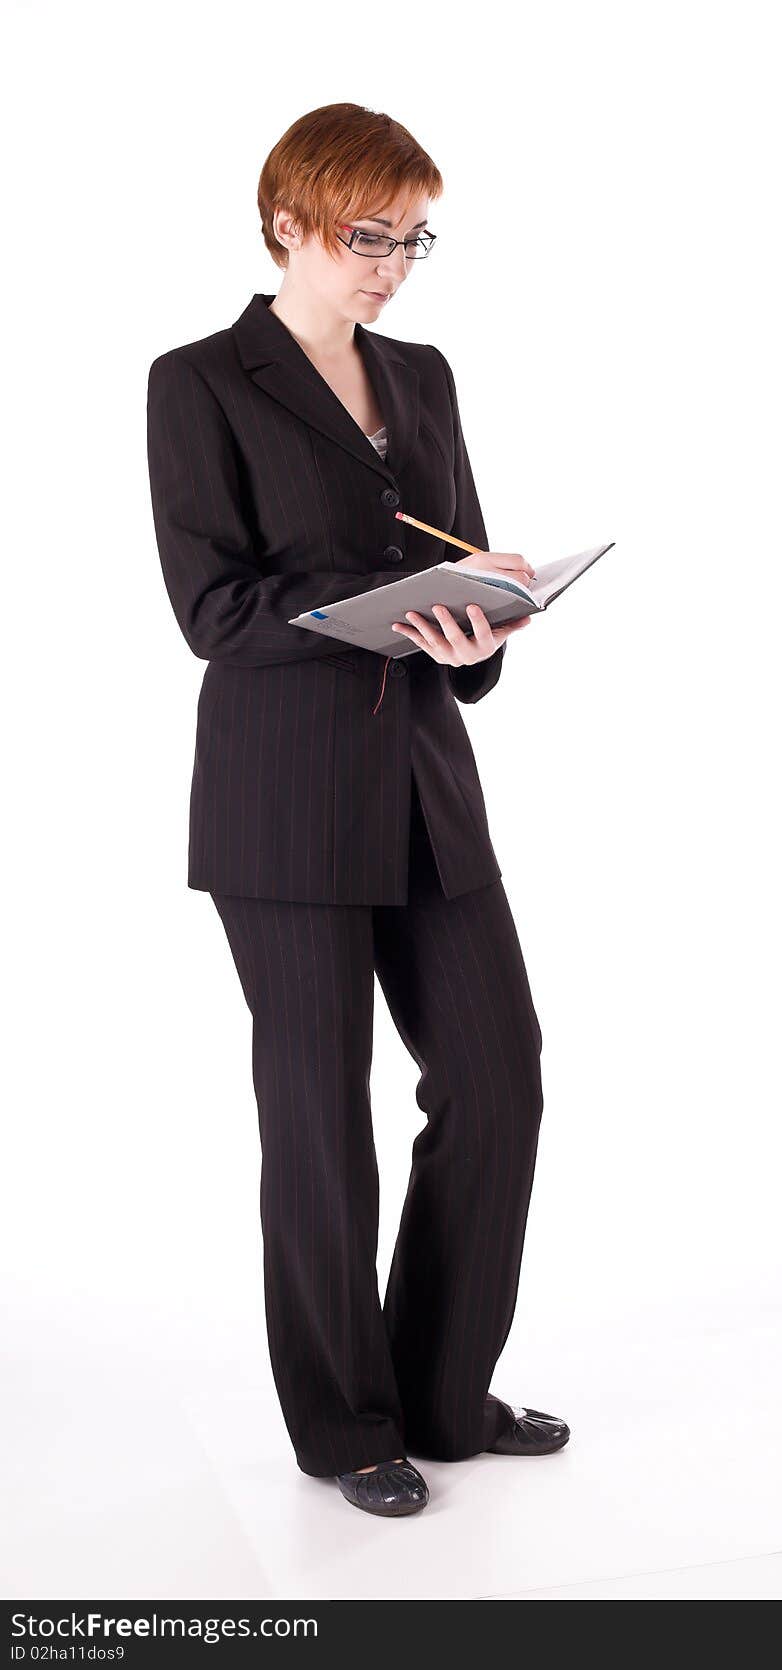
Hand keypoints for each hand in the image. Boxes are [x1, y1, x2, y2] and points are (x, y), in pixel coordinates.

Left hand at [390, 550, 534, 665]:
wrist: (473, 653)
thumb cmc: (487, 635)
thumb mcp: (502, 632)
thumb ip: (513, 624)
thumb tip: (529, 616)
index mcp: (485, 648)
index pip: (483, 634)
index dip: (478, 621)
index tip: (472, 605)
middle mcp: (467, 656)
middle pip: (456, 640)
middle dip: (446, 623)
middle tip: (438, 606)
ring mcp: (449, 656)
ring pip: (435, 642)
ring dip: (423, 627)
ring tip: (413, 612)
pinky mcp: (436, 655)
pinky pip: (421, 644)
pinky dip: (409, 634)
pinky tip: (398, 624)